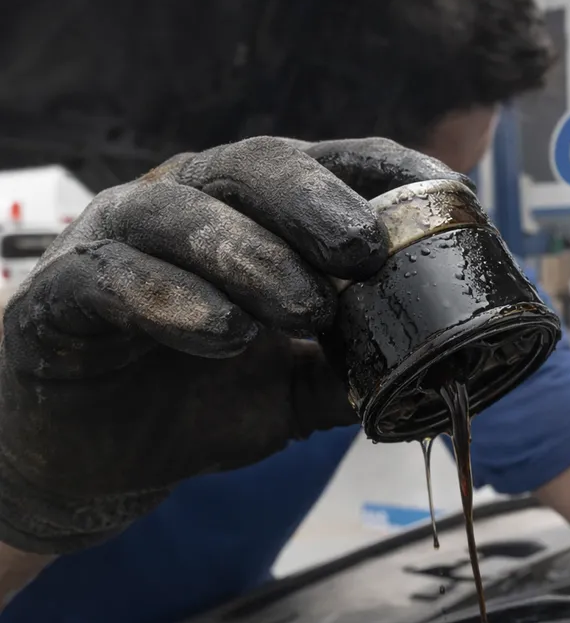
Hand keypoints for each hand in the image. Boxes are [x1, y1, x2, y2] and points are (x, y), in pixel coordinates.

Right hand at [0, 136, 462, 554]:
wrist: (100, 459)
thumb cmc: (203, 398)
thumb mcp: (301, 387)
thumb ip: (357, 367)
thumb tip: (441, 369)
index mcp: (257, 213)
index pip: (329, 163)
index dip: (391, 170)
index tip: (452, 196)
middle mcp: (190, 202)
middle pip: (256, 166)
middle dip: (319, 203)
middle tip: (365, 252)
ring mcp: (121, 238)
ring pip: (184, 212)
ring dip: (255, 257)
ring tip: (307, 310)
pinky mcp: (66, 291)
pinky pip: (115, 276)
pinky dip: (174, 301)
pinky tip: (223, 336)